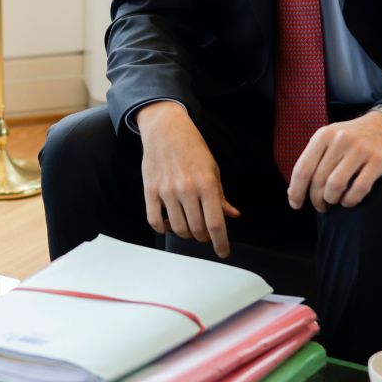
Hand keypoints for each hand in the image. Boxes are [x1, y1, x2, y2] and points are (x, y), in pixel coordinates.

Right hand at [137, 101, 238, 257]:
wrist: (166, 129)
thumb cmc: (192, 147)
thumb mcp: (213, 169)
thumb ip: (221, 196)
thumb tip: (231, 215)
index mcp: (207, 184)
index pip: (215, 224)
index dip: (221, 243)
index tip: (223, 252)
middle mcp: (187, 189)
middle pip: (197, 230)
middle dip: (203, 237)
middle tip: (205, 233)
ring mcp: (166, 191)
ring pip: (178, 228)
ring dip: (186, 233)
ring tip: (189, 226)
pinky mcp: (150, 190)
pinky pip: (155, 220)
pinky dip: (163, 228)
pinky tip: (169, 223)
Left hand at [287, 111, 381, 211]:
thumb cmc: (354, 138)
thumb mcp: (330, 139)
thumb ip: (314, 161)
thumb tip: (293, 192)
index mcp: (323, 135)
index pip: (302, 169)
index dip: (296, 191)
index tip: (295, 204)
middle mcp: (340, 140)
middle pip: (318, 180)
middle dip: (316, 199)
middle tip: (321, 206)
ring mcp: (360, 150)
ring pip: (336, 186)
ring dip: (332, 200)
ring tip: (335, 202)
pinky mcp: (378, 160)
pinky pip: (358, 189)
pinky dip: (350, 200)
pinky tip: (349, 200)